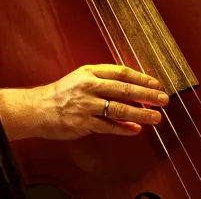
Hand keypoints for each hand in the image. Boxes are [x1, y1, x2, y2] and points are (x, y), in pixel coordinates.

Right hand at [32, 64, 168, 138]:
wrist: (37, 108)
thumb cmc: (60, 94)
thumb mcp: (80, 78)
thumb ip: (103, 80)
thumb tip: (130, 86)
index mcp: (89, 72)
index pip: (120, 72)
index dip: (141, 77)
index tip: (156, 83)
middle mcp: (88, 86)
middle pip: (123, 89)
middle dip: (146, 94)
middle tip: (163, 99)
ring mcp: (86, 105)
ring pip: (118, 108)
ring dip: (140, 113)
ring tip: (156, 117)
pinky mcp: (82, 122)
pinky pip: (108, 126)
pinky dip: (123, 128)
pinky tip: (135, 129)